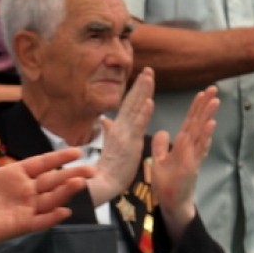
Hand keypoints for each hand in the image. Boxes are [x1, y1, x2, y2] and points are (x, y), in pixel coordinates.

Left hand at [0, 147, 92, 252]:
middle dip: (72, 175)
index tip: (78, 150)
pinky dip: (51, 218)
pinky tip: (65, 212)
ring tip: (80, 184)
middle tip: (92, 170)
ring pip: (50, 199)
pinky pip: (39, 221)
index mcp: (16, 174)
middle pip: (53, 181)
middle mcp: (25, 191)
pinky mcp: (19, 225)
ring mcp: (24, 208)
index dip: (59, 157)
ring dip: (65, 193)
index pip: (42, 163)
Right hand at [89, 67, 153, 204]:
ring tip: (149, 77)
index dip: (136, 90)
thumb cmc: (109, 168)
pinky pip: (138, 125)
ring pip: (135, 109)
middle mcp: (120, 127)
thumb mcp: (109, 145)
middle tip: (149, 69)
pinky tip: (149, 101)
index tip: (143, 76)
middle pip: (131, 102)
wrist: (104, 183)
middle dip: (141, 85)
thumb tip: (104, 119)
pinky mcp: (130, 143)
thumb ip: (108, 130)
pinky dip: (144, 113)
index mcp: (118, 128)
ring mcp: (125, 134)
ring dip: (143, 92)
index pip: (128, 105)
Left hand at [150, 85, 218, 237]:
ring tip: (215, 100)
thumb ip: (162, 146)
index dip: (195, 108)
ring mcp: (192, 157)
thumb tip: (162, 131)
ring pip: (200, 133)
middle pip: (198, 123)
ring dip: (208, 116)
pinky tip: (211, 125)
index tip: (202, 92)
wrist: (171, 204)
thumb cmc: (167, 183)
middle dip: (205, 106)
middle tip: (214, 88)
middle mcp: (190, 149)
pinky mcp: (191, 166)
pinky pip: (199, 149)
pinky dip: (205, 136)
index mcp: (182, 146)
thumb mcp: (159, 161)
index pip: (189, 122)